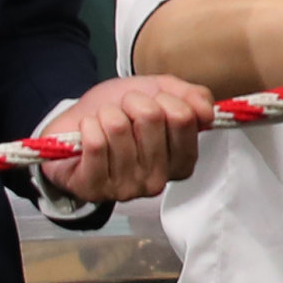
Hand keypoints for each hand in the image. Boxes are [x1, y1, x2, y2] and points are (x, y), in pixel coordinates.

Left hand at [39, 75, 212, 205]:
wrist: (75, 128)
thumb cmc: (120, 113)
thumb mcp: (159, 94)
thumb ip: (192, 97)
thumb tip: (207, 112)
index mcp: (182, 160)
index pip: (184, 117)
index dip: (163, 98)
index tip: (152, 101)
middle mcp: (159, 179)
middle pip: (151, 117)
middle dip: (132, 101)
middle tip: (124, 110)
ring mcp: (127, 188)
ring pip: (119, 128)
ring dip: (106, 113)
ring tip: (103, 121)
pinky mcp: (95, 189)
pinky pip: (95, 143)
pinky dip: (87, 126)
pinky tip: (87, 132)